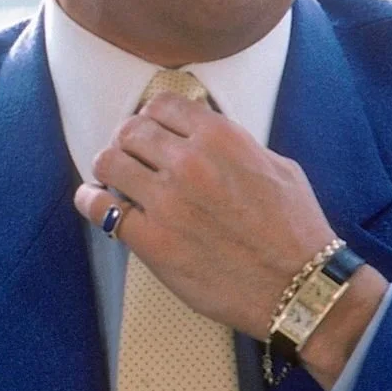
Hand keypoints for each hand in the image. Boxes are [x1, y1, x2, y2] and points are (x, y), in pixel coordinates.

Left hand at [74, 93, 369, 356]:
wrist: (300, 286)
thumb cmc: (295, 227)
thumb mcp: (276, 165)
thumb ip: (234, 144)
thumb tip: (200, 135)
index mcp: (220, 137)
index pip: (162, 104)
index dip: (154, 116)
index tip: (152, 129)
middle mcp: (189, 162)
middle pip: (130, 130)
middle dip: (128, 140)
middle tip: (132, 155)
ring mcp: (166, 203)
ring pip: (108, 161)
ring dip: (109, 167)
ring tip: (116, 179)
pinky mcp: (152, 242)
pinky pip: (100, 209)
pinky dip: (91, 201)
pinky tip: (95, 201)